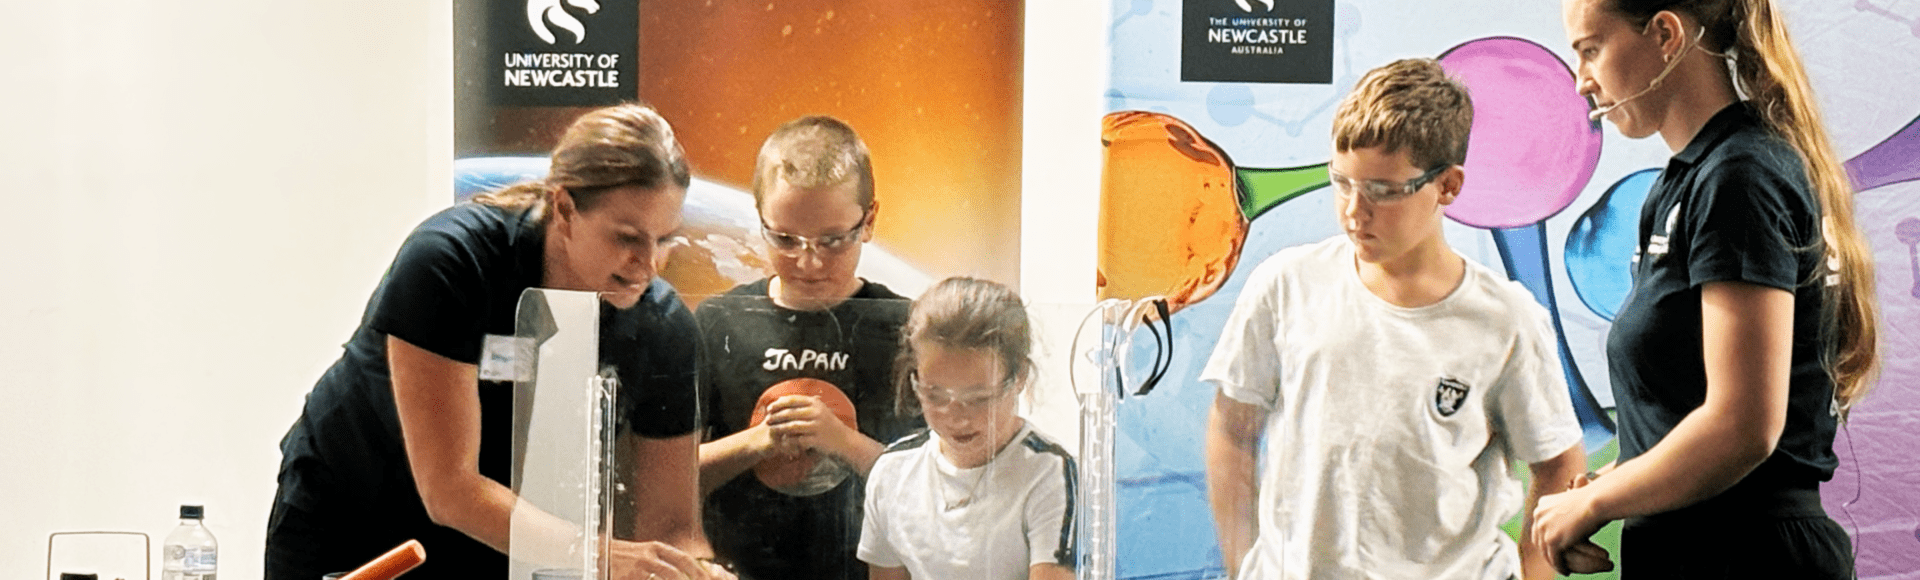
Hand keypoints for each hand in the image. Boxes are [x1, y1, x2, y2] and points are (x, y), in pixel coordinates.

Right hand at [605, 539, 732, 579]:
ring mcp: (638, 568)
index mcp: (656, 548)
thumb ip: (660, 561)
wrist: (593, 553)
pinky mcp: (629, 577)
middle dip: (692, 579)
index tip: (706, 579)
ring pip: (667, 578)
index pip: (683, 559)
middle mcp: (648, 556)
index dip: (698, 571)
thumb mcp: (643, 554)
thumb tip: (682, 571)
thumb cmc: (620, 557)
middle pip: (677, 573)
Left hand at [763, 395, 853, 458]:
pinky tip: (782, 441)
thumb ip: (802, 404)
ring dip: (780, 428)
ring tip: (772, 430)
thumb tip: (780, 399)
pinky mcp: (817, 439)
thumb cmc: (827, 423)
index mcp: (815, 403)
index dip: (778, 403)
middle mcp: (817, 413)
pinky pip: (798, 439)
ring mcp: (817, 426)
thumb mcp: (819, 409)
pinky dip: (789, 440)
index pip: (792, 400)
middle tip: (766, 420)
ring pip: (792, 426)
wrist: (844, 440)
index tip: (769, 408)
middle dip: (776, 416)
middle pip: (790, 413)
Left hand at [1531, 486, 1611, 574]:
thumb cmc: (1591, 501)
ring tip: (1561, 567)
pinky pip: (1553, 558)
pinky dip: (1559, 566)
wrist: (1596, 502)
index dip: (1544, 537)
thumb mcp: (1570, 503)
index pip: (1539, 525)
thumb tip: (1565, 517)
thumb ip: (1562, 511)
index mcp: (1542, 505)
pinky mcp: (1551, 540)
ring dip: (1552, 561)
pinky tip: (1566, 571)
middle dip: (1546, 549)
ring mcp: (1543, 528)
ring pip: (1545, 550)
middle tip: (1554, 558)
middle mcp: (1538, 515)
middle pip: (1538, 538)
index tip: (1551, 545)